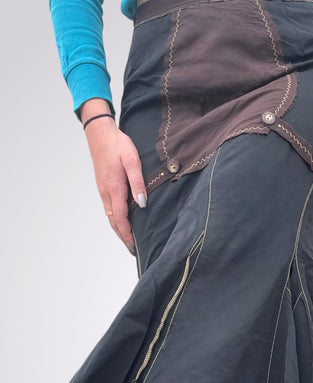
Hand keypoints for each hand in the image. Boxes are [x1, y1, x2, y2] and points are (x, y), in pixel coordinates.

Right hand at [81, 101, 146, 253]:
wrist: (99, 132)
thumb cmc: (117, 144)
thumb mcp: (132, 160)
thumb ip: (138, 182)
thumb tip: (142, 203)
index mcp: (114, 188)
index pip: (120, 218)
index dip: (126, 233)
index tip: (133, 246)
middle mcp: (106, 192)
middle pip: (113, 221)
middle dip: (122, 236)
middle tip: (132, 249)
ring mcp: (102, 189)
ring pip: (110, 215)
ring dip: (118, 229)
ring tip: (128, 240)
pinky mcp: (102, 186)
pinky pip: (108, 207)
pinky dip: (115, 219)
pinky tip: (122, 221)